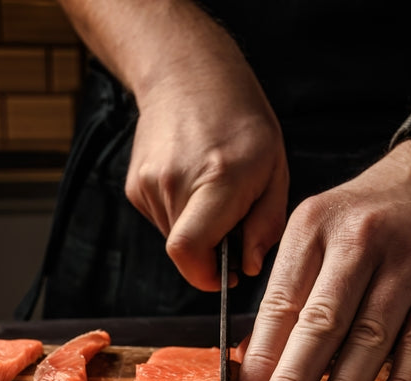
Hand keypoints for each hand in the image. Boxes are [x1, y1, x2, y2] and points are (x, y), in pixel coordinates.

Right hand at [124, 57, 288, 290]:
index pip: (190, 252)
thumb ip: (265, 224)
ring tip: (213, 192)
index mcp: (217, 178)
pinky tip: (193, 182)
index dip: (207, 276)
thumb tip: (246, 267)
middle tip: (232, 220)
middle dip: (211, 251)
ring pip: (173, 238)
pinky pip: (162, 220)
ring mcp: (148, 184)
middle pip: (184, 252)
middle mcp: (175, 183)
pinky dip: (181, 215)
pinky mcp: (135, 186)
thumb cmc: (241, 122)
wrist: (187, 75)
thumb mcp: (275, 169)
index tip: (227, 274)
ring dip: (197, 230)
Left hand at [235, 141, 410, 380]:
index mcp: (315, 226)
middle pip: (322, 323)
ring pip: (371, 338)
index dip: (261, 357)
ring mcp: (410, 262)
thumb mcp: (322, 227)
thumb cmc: (372, 211)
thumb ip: (294, 286)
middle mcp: (360, 240)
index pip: (281, 302)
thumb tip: (259, 362)